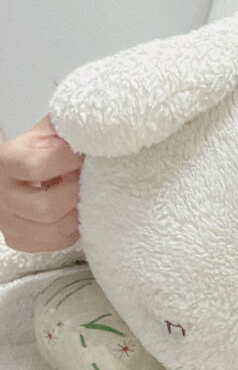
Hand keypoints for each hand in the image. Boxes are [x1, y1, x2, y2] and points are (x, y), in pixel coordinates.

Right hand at [0, 114, 83, 251]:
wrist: (19, 160)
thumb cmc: (38, 140)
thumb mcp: (48, 125)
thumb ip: (67, 128)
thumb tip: (96, 133)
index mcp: (5, 161)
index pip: (38, 167)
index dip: (67, 160)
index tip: (79, 154)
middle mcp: (0, 194)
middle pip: (47, 208)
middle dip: (74, 193)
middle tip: (80, 179)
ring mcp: (6, 220)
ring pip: (54, 231)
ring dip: (75, 213)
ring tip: (77, 194)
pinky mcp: (16, 237)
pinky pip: (52, 244)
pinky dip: (69, 229)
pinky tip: (69, 210)